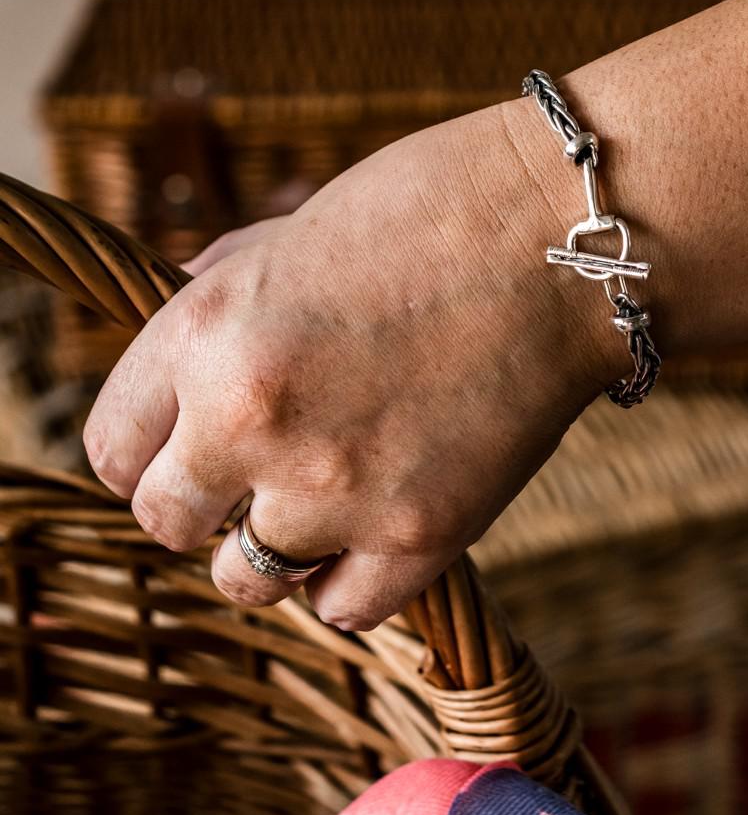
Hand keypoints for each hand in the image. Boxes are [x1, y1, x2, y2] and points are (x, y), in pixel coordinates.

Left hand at [83, 99, 613, 628]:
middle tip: (249, 473)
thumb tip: (177, 358)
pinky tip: (373, 528)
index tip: (177, 446)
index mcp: (205, 332)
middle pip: (165, 522)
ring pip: (244, 580)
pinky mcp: (421, 534)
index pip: (111, 446)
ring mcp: (335, 488)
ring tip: (317, 501)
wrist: (570, 235)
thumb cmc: (435, 206)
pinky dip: (350, 580)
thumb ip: (220, 299)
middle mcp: (250, 422)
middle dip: (200, 501)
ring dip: (270, 549)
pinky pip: (343, 608)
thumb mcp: (293, 232)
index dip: (144, 449)